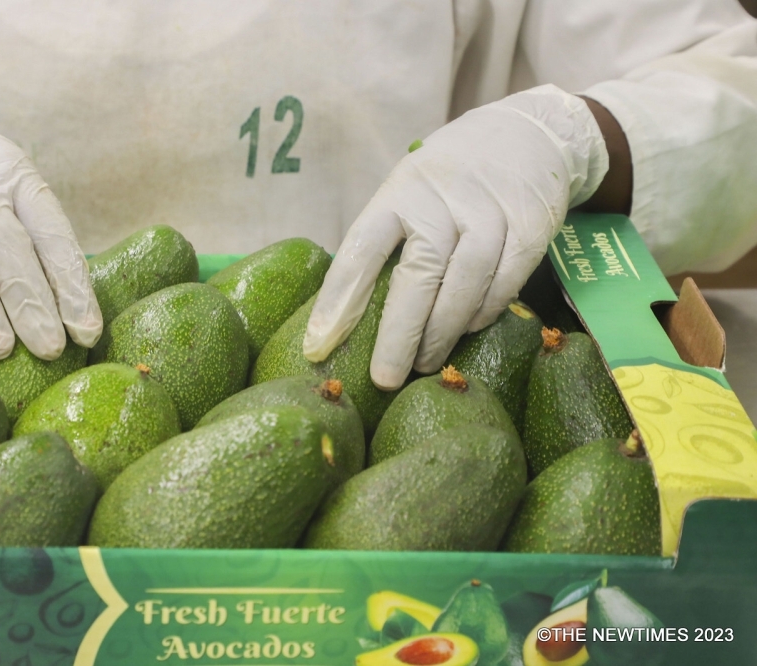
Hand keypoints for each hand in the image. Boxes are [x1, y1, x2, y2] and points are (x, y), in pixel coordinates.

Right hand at [0, 97, 101, 359]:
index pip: (52, 236)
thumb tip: (67, 311)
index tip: (86, 329)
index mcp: (21, 184)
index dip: (71, 284)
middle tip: (50, 347)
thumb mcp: (12, 189)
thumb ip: (33, 239)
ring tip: (0, 346)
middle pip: (9, 248)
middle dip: (31, 302)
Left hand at [303, 85, 608, 388]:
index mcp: (397, 193)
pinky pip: (505, 282)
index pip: (359, 250)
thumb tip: (342, 315)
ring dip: (442, 332)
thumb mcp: (406, 192)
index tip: (318, 346)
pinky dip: (485, 312)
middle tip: (384, 378)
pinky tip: (468, 330)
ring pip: (464, 284)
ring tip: (424, 364)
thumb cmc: (446, 180)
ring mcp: (488, 211)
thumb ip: (383, 241)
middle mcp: (440, 200)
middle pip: (418, 275)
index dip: (337, 301)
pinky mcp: (530, 224)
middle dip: (399, 335)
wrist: (526, 133)